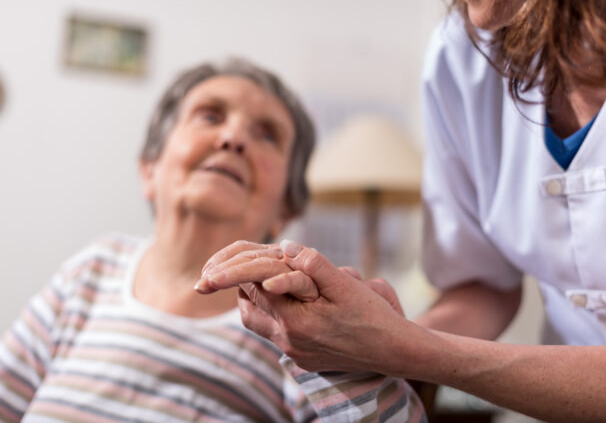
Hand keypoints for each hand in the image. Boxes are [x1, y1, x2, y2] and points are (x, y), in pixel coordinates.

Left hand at [197, 239, 410, 372]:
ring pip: (256, 321)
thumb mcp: (345, 285)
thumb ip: (312, 264)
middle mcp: (288, 340)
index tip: (212, 266)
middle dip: (232, 284)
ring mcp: (294, 351)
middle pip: (246, 306)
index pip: (252, 286)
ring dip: (248, 298)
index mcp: (294, 320)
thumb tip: (285, 248)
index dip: (234, 268)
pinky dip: (266, 310)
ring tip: (244, 279)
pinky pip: (272, 331)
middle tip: (212, 275)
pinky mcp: (302, 357)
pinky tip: (276, 297)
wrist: (394, 353)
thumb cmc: (373, 317)